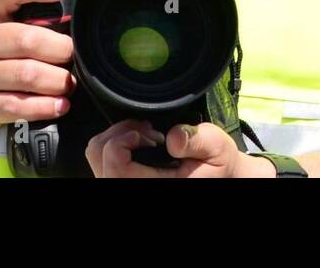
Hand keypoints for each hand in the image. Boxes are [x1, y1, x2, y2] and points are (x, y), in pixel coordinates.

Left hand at [85, 119, 276, 177]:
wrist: (223, 178)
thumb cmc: (218, 165)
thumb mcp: (217, 147)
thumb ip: (196, 140)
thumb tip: (173, 137)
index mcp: (156, 187)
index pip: (115, 164)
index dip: (127, 138)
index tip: (152, 133)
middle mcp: (135, 189)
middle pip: (98, 155)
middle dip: (120, 132)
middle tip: (147, 131)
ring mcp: (126, 185)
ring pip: (95, 155)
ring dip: (116, 136)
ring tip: (144, 135)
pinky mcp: (123, 180)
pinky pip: (100, 159)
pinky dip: (115, 143)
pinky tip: (139, 143)